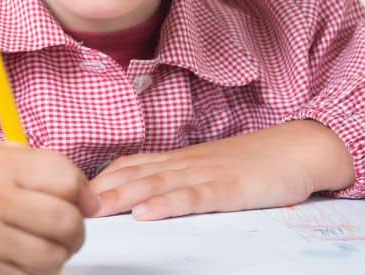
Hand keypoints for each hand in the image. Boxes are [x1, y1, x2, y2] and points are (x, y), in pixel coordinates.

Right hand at [0, 142, 99, 274]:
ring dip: (53, 258)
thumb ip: (48, 169)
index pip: (67, 178)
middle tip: (61, 233)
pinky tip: (13, 262)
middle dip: (74, 233)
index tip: (80, 204)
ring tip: (31, 247)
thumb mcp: (0, 164)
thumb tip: (93, 202)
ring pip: (54, 258)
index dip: (83, 195)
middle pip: (68, 222)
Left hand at [89, 120, 354, 220]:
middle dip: (99, 190)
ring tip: (95, 210)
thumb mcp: (209, 171)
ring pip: (156, 184)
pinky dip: (168, 205)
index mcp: (179, 160)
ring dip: (123, 196)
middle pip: (134, 174)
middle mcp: (185, 163)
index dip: (98, 179)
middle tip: (66, 203)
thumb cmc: (254, 165)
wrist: (298, 150)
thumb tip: (144, 197)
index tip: (67, 191)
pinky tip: (147, 214)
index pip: (129, 165)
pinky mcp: (228, 189)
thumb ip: (178, 181)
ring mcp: (206, 174)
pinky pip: (193, 197)